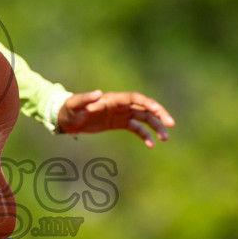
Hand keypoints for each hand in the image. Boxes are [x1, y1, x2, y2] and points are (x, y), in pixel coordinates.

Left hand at [56, 90, 174, 146]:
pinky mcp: (119, 123)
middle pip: (145, 107)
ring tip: (165, 138)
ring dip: (156, 126)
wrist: (66, 118)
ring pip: (144, 118)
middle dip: (159, 114)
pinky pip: (136, 128)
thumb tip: (98, 93)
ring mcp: (121, 114)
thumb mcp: (75, 104)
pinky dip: (145, 135)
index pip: (135, 98)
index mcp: (113, 99)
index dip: (147, 102)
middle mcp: (120, 105)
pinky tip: (152, 145)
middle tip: (171, 124)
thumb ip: (86, 98)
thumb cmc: (69, 109)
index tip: (157, 110)